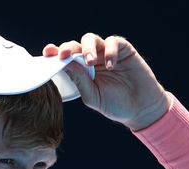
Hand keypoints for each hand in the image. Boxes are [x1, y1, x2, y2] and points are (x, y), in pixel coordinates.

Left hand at [43, 33, 170, 130]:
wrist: (141, 109)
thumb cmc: (116, 105)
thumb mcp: (93, 96)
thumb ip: (80, 81)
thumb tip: (66, 64)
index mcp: (82, 71)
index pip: (66, 58)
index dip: (55, 52)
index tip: (47, 53)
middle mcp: (93, 59)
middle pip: (76, 45)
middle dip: (68, 48)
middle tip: (64, 55)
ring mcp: (107, 53)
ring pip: (92, 39)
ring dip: (88, 48)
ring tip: (90, 62)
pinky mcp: (124, 50)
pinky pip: (113, 42)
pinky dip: (110, 51)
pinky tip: (111, 65)